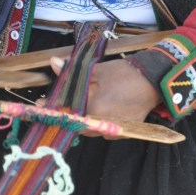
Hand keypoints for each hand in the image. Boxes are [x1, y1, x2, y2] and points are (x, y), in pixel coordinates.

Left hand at [43, 56, 160, 123]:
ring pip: (90, 127)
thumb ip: (72, 72)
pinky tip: (96, 107)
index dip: (52, 111)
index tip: (41, 104)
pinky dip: (96, 119)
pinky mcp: (123, 132)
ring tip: (77, 103)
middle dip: (66, 114)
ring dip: (81, 117)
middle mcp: (103, 125)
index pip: (66, 116)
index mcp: (94, 110)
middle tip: (56, 102)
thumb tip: (52, 63)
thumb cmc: (125, 74)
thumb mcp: (97, 70)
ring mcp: (114, 131)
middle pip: (77, 124)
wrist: (154, 81)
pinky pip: (103, 128)